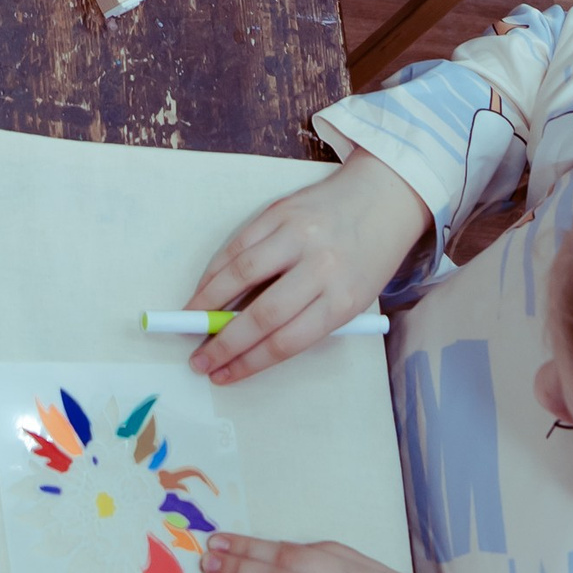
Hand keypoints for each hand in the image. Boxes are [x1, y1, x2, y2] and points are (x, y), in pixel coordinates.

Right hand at [185, 148, 432, 384]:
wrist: (383, 197)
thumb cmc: (368, 256)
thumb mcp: (353, 297)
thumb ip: (306, 317)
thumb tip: (250, 340)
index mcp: (344, 298)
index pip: (287, 341)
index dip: (249, 363)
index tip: (224, 376)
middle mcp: (321, 266)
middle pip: (263, 314)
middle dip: (224, 343)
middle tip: (199, 361)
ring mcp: (298, 235)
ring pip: (242, 273)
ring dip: (208, 302)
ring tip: (189, 322)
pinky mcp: (279, 210)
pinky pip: (239, 243)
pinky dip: (216, 269)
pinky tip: (204, 287)